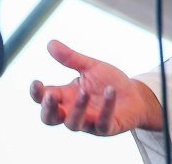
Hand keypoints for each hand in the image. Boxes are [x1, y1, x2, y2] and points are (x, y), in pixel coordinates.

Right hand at [30, 40, 162, 135]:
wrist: (135, 95)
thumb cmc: (108, 83)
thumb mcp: (90, 67)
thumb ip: (71, 59)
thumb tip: (50, 43)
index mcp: (66, 97)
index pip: (44, 99)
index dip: (37, 94)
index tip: (36, 82)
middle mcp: (73, 112)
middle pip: (50, 119)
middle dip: (48, 109)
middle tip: (51, 96)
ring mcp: (89, 122)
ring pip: (74, 124)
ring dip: (77, 108)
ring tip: (84, 91)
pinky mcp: (107, 128)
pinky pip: (103, 123)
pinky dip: (106, 107)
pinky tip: (110, 91)